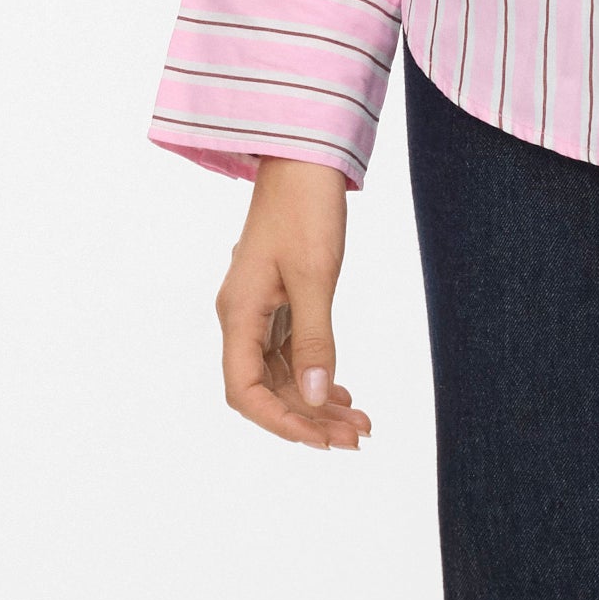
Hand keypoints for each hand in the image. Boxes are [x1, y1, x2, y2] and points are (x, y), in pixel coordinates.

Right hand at [219, 157, 371, 447]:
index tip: (321, 440)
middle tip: (357, 438)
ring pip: (282, 375)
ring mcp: (259, 311)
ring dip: (317, 403)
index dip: (279, 422)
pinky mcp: (279, 301)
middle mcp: (242, 318)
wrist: (303, 159)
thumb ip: (315, 339)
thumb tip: (314, 397)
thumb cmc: (304, 209)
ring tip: (360, 424)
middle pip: (266, 390)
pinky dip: (317, 377)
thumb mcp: (315, 276)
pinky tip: (344, 394)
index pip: (244, 390)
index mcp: (238, 313)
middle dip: (309, 419)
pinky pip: (292, 354)